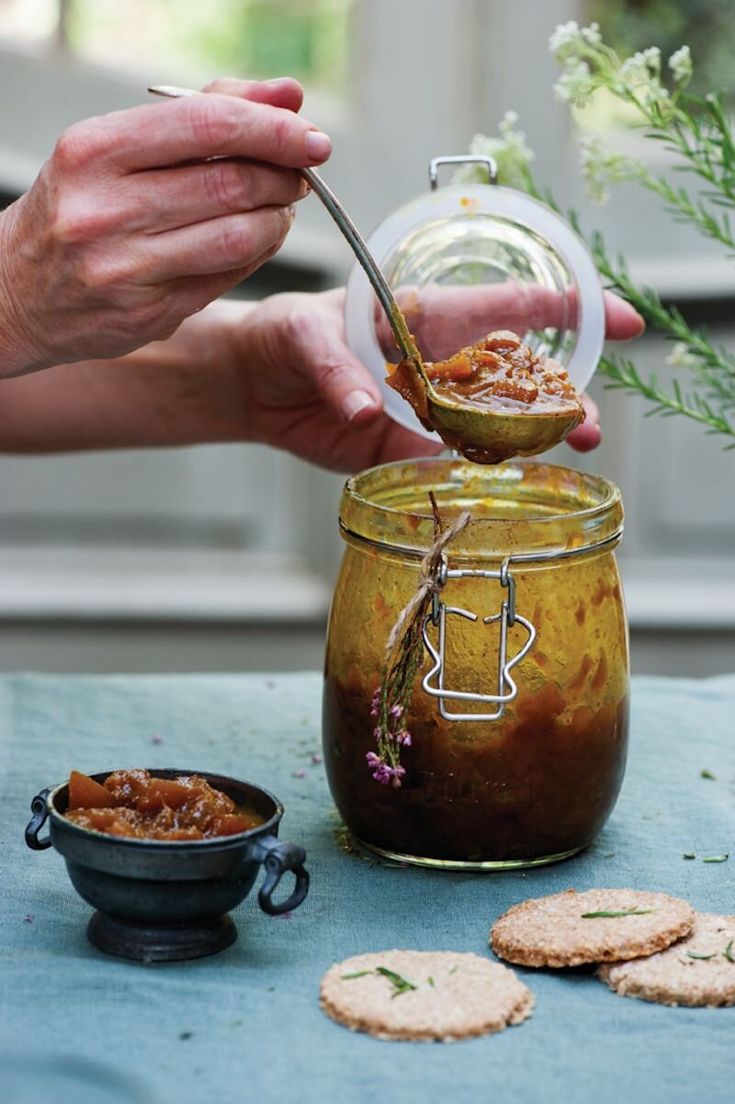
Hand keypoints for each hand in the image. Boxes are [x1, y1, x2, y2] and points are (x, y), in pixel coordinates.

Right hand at [0, 77, 330, 376]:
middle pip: (231, 183)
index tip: (313, 137)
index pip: (208, 125)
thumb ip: (204, 113)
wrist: (14, 293)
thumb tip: (287, 95)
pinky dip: (256, 254)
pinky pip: (226, 278)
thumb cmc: (76, 207)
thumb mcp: (117, 147)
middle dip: (284, 176)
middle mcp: (103, 210)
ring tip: (279, 207)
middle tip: (299, 174)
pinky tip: (254, 239)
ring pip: (237, 237)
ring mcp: (124, 269)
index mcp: (93, 151)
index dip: (274, 130)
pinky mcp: (146, 314)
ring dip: (277, 220)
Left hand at [227, 287, 643, 471]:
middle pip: (516, 379)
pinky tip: (505, 486)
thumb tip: (364, 411)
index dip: (570, 309)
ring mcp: (428, 410)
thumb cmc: (285, 335)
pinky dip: (477, 477)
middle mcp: (441, 363)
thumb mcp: (305, 336)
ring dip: (532, 441)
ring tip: (570, 453)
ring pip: (494, 427)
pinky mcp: (404, 449)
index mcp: (429, 316)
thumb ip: (337, 369)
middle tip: (590, 423)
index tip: (622, 319)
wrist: (253, 384)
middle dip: (560, 397)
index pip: (511, 306)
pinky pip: (450, 465)